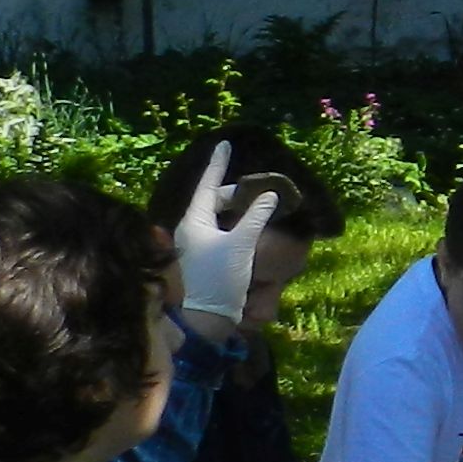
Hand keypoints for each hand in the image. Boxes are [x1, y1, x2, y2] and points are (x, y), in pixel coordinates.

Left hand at [165, 141, 281, 330]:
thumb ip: (256, 217)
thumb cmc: (220, 277)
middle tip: (260, 195)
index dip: (218, 164)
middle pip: (214, 201)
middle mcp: (192, 229)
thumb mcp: (241, 244)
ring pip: (219, 216)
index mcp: (194, 221)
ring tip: (258, 209)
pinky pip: (221, 230)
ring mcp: (198, 244)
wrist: (208, 317)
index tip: (224, 144)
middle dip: (236, 194)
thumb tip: (270, 195)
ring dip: (238, 210)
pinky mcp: (206, 257)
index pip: (207, 185)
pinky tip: (251, 227)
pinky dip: (236, 224)